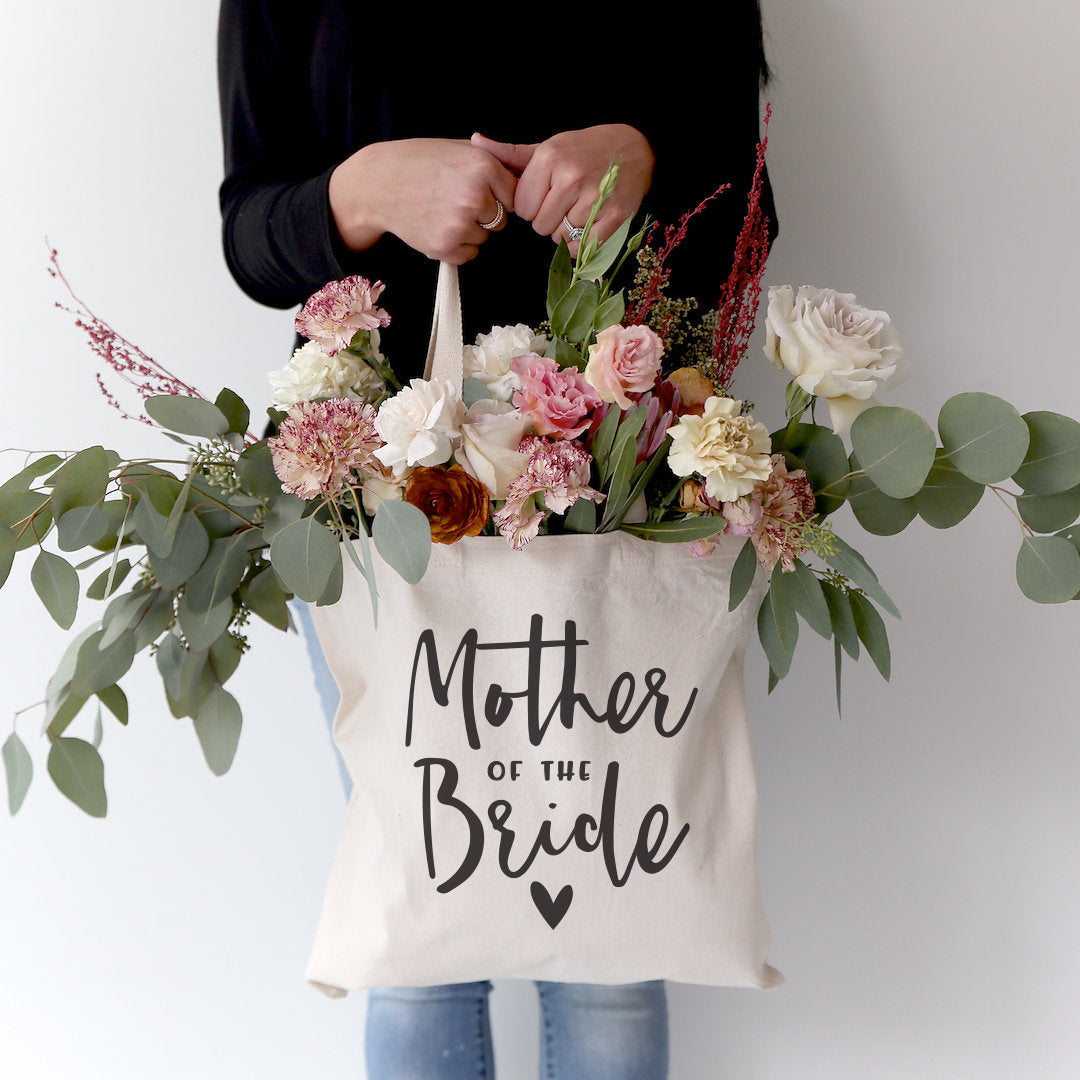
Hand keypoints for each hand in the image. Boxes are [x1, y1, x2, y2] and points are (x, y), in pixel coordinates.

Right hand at [328, 138, 517, 264]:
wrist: (379, 183)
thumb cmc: (420, 162)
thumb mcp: (459, 148)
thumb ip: (493, 161)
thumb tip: (528, 175)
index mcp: (483, 166)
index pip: (515, 194)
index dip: (499, 194)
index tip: (479, 189)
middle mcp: (475, 196)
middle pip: (502, 218)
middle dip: (485, 213)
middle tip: (455, 199)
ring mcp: (460, 223)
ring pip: (485, 237)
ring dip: (470, 229)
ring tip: (442, 210)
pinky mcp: (445, 246)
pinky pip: (469, 253)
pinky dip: (458, 246)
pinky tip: (438, 225)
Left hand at [471, 125, 653, 255]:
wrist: (634, 148)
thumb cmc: (584, 150)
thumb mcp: (548, 147)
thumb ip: (512, 154)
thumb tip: (475, 141)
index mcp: (549, 158)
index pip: (521, 208)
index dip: (531, 206)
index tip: (546, 195)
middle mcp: (570, 177)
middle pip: (539, 226)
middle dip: (548, 220)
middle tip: (564, 204)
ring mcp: (594, 197)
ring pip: (560, 237)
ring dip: (566, 231)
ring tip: (579, 210)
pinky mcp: (614, 215)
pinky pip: (583, 246)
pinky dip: (583, 243)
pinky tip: (589, 223)